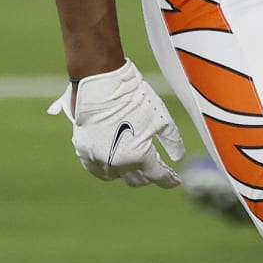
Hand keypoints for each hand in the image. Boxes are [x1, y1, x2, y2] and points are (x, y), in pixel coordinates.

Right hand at [46, 59, 185, 187]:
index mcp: (139, 155)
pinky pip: (96, 168)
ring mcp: (98, 158)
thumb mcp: (161, 117)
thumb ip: (173, 141)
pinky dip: (105, 168)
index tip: (175, 180)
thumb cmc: (134, 97)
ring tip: (133, 165)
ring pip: (115, 176)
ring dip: (126, 172)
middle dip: (148, 176)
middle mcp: (118, 163)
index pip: (157, 176)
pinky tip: (112, 162)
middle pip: (136, 179)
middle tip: (155, 169)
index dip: (168, 179)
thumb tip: (179, 158)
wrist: (101, 82)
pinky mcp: (83, 150)